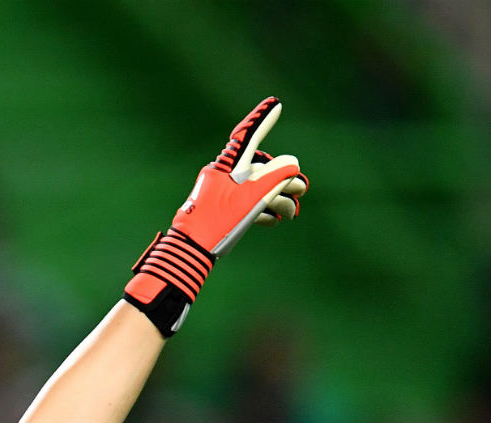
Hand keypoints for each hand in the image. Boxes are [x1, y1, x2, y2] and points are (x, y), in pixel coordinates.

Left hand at [123, 97, 308, 336]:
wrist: (190, 252)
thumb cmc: (219, 222)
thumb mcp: (253, 198)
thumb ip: (275, 177)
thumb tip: (292, 164)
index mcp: (226, 167)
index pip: (247, 137)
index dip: (262, 120)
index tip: (275, 103)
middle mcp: (224, 177)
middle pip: (261, 170)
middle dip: (283, 180)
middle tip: (301, 190)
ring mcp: (222, 195)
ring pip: (257, 189)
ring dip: (277, 199)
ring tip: (289, 214)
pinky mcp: (222, 212)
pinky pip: (247, 205)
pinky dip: (262, 210)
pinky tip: (273, 221)